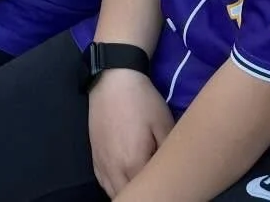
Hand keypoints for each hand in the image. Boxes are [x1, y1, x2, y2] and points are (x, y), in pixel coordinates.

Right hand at [88, 69, 174, 196]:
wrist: (113, 79)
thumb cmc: (142, 101)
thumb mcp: (164, 124)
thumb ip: (169, 153)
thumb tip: (174, 171)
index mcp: (134, 163)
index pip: (149, 191)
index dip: (161, 190)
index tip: (170, 186)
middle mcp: (114, 169)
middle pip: (129, 195)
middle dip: (144, 193)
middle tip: (158, 185)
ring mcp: (101, 164)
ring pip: (114, 193)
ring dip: (128, 192)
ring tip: (143, 184)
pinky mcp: (94, 157)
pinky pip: (103, 183)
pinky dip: (114, 187)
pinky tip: (125, 181)